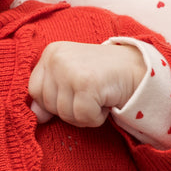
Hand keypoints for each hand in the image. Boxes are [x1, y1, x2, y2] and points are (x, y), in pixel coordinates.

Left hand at [27, 41, 145, 127]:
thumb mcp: (69, 79)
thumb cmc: (101, 75)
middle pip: (48, 105)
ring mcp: (71, 70)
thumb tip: (36, 116)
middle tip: (88, 95)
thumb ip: (49, 94)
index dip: (51, 102)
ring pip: (65, 114)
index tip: (71, 95)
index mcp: (51, 53)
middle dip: (68, 110)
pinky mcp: (86, 84)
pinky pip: (83, 117)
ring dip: (84, 115)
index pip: (34, 91)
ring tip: (97, 97)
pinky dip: (95, 118)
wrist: (136, 67)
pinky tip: (105, 102)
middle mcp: (58, 58)